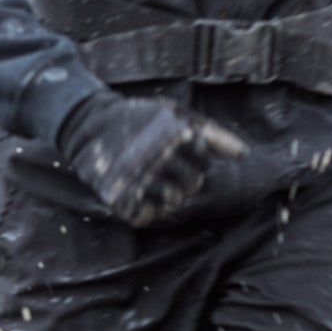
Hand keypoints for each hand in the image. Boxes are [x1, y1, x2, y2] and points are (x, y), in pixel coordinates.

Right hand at [58, 93, 245, 227]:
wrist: (88, 124)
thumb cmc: (138, 118)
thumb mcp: (176, 114)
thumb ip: (212, 133)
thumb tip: (243, 154)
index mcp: (175, 136)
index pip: (203, 162)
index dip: (198, 162)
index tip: (183, 156)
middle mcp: (158, 157)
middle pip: (191, 185)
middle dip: (185, 181)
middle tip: (168, 172)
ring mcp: (137, 178)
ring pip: (171, 202)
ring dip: (167, 196)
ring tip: (155, 184)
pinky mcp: (117, 195)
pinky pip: (144, 216)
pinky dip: (147, 211)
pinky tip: (143, 198)